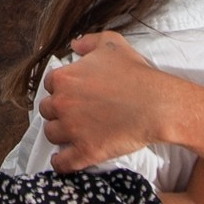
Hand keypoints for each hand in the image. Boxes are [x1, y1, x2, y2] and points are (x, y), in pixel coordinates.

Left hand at [38, 30, 174, 170]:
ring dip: (59, 133)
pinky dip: (60, 163)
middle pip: (47, 109)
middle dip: (58, 111)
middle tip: (73, 113)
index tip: (71, 93)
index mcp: (64, 78)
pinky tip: (63, 159)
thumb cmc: (136, 74)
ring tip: (71, 133)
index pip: (49, 84)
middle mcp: (63, 103)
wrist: (157, 105)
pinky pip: (61, 162)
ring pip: (51, 134)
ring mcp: (72, 129)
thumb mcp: (112, 44)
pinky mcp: (85, 151)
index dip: (60, 89)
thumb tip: (74, 44)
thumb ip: (89, 41)